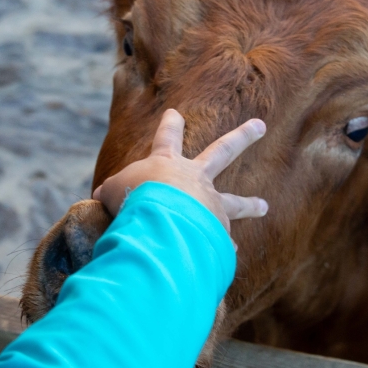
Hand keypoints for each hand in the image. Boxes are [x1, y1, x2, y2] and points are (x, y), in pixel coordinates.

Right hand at [93, 109, 267, 232]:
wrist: (160, 222)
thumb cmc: (132, 200)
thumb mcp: (111, 192)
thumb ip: (111, 194)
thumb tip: (103, 199)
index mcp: (166, 164)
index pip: (166, 138)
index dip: (169, 126)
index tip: (175, 113)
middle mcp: (195, 179)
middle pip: (224, 151)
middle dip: (243, 137)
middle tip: (261, 125)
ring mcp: (211, 203)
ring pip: (236, 202)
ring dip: (250, 204)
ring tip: (264, 206)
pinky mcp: (218, 230)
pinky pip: (221, 241)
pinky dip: (222, 248)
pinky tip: (228, 254)